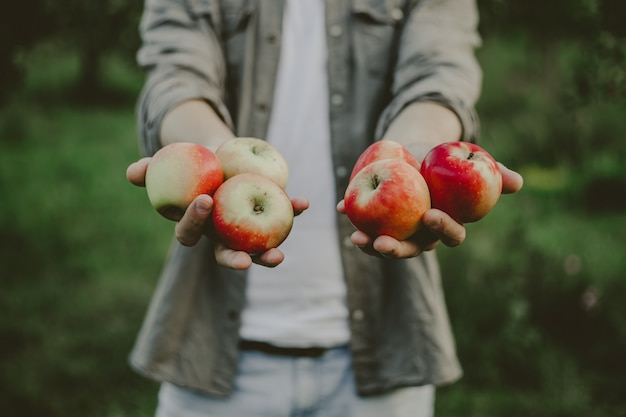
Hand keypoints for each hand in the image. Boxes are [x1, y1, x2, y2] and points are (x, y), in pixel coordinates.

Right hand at [125, 158, 308, 269]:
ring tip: (279, 256)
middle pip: (225, 255)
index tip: (204, 201)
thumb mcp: (169, 164)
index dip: (194, 222)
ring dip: (267, 255)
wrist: (219, 156)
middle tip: (244, 260)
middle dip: (235, 260)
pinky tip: (303, 203)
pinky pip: (281, 216)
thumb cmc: (189, 164)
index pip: (189, 233)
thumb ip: (151, 170)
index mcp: (195, 226)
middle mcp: (220, 234)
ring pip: (256, 249)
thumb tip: (132, 172)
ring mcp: (245, 230)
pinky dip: (292, 210)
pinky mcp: (268, 216)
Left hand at [336, 162, 522, 258]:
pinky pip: (362, 220)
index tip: (431, 215)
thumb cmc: (448, 160)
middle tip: (382, 243)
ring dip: (369, 243)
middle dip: (396, 250)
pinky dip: (350, 213)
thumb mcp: (471, 164)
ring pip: (383, 243)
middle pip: (409, 249)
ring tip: (356, 237)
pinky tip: (340, 207)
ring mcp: (395, 228)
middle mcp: (419, 233)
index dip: (442, 229)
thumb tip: (517, 182)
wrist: (416, 148)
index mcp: (444, 225)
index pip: (449, 235)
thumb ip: (494, 174)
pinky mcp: (374, 217)